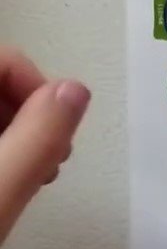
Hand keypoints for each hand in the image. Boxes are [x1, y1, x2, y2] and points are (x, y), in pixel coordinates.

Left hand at [0, 51, 90, 247]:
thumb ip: (40, 137)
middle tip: (48, 160)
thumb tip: (77, 90)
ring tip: (32, 177)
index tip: (57, 129)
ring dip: (19, 135)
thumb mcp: (1, 190)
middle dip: (31, 114)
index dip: (36, 84)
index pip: (1, 58)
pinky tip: (11, 182)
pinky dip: (3, 150)